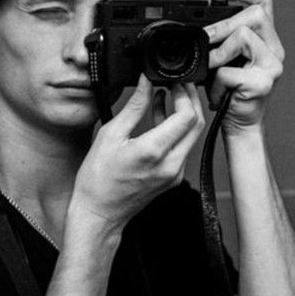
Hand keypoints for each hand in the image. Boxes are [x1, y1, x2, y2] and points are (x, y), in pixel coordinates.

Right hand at [72, 74, 204, 228]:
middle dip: (190, 99)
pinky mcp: (173, 178)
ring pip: (191, 136)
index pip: (187, 116)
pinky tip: (160, 118)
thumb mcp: (111, 134)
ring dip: (183, 114)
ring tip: (166, 95)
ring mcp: (174, 174)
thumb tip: (146, 82)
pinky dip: (175, 130)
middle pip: (196, 124)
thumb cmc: (98, 179)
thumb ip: (134, 106)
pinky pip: (182, 148)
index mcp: (154, 151)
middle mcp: (170, 164)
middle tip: (177, 84)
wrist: (99, 213)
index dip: (185, 93)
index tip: (174, 81)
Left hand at [202, 0, 283, 135]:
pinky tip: (219, 92)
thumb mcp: (219, 54)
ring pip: (244, 36)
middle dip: (223, 24)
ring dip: (219, 52)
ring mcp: (272, 66)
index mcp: (266, 38)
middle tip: (206, 39)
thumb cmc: (229, 91)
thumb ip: (218, 26)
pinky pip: (229, 70)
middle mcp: (274, 49)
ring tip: (211, 69)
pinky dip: (216, 82)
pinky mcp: (262, 84)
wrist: (238, 124)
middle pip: (255, 14)